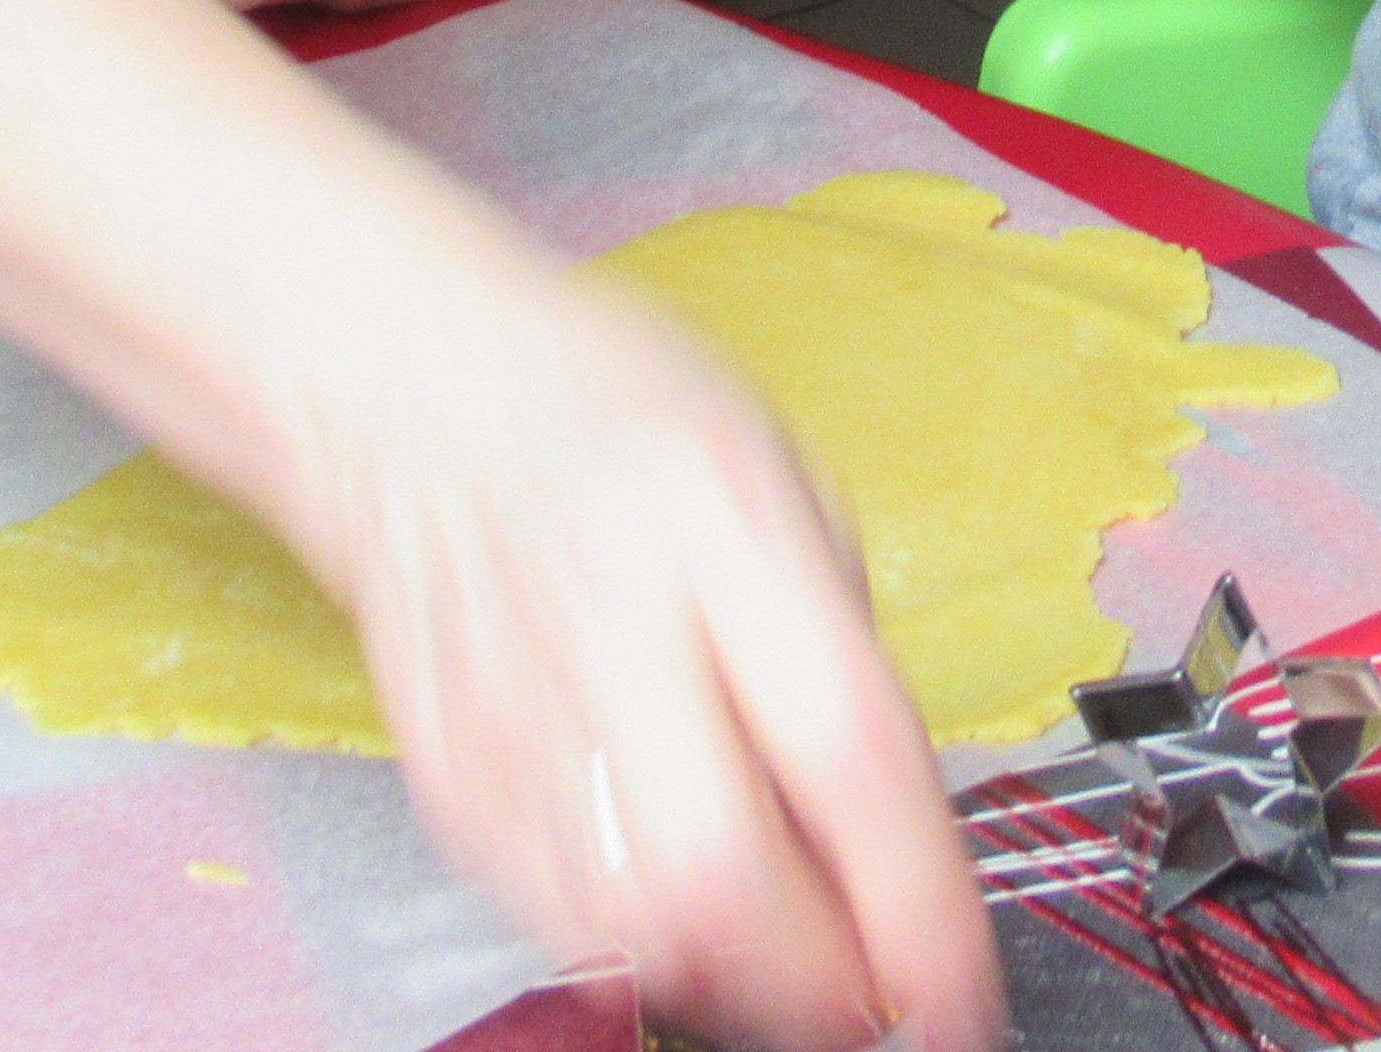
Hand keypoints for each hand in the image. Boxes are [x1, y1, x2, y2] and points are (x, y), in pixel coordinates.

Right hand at [287, 225, 1007, 1051]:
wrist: (414, 391)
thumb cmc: (616, 413)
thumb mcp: (786, 479)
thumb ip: (842, 656)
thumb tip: (893, 846)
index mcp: (718, 516)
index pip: (844, 749)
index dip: (916, 903)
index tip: (966, 991)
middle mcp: (606, 620)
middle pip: (719, 873)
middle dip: (821, 988)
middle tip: (886, 1012)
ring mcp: (510, 713)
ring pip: (630, 927)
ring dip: (737, 989)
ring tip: (798, 975)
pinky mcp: (450, 779)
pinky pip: (559, 921)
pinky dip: (645, 954)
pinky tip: (692, 923)